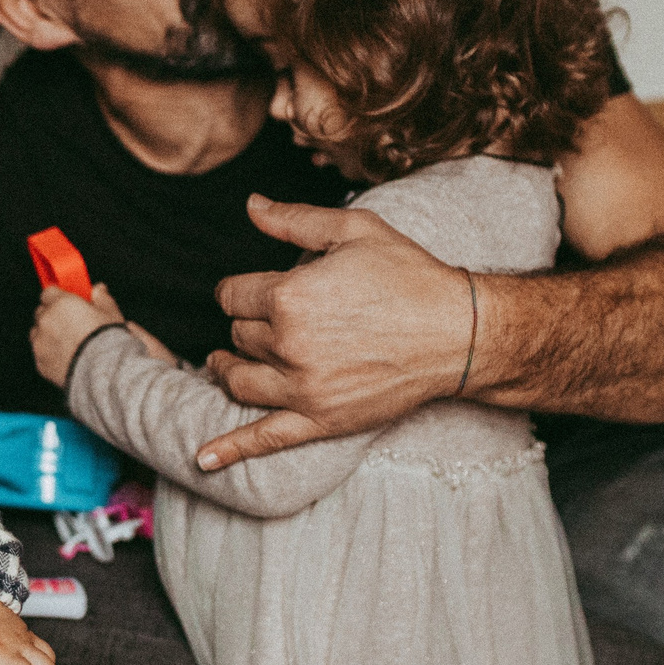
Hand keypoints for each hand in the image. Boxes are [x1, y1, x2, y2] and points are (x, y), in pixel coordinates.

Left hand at [30, 283, 152, 387]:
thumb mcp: (111, 314)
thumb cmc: (107, 342)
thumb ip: (102, 299)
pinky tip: (66, 357)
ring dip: (47, 335)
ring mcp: (40, 343)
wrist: (101, 373)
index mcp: (61, 303)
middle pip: (41, 312)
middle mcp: (46, 321)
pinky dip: (49, 354)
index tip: (66, 301)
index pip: (49, 292)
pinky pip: (40, 354)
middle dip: (52, 315)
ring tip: (68, 343)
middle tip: (70, 323)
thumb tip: (98, 290)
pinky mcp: (40, 363)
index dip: (58, 297)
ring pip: (37, 333)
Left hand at [198, 194, 469, 469]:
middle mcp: (289, 345)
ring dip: (226, 370)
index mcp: (289, 297)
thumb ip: (295, 219)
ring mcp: (303, 388)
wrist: (459, 332)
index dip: (239, 290)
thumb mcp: (354, 231)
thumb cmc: (409, 276)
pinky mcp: (321, 420)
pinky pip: (266, 438)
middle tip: (265, 320)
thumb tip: (250, 205)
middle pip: (238, 336)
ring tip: (223, 363)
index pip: (232, 296)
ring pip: (239, 382)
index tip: (251, 291)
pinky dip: (231, 449)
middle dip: (247, 325)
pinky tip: (204, 459)